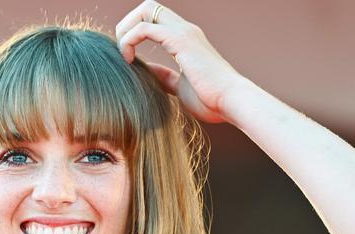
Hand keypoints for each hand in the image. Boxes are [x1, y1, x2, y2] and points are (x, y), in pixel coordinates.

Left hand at [116, 0, 240, 122]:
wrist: (231, 102)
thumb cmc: (211, 100)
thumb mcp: (180, 86)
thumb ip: (165, 76)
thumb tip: (147, 71)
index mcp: (186, 40)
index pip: (156, 20)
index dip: (136, 31)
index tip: (128, 56)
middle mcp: (185, 30)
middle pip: (149, 7)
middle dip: (128, 24)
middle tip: (122, 50)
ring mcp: (184, 33)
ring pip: (146, 9)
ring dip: (127, 29)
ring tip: (123, 53)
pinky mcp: (181, 40)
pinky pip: (145, 28)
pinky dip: (130, 40)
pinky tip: (129, 60)